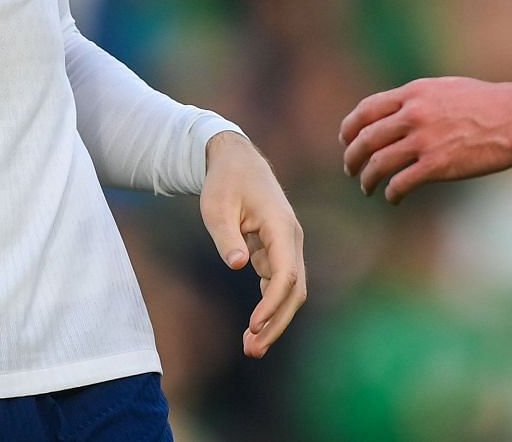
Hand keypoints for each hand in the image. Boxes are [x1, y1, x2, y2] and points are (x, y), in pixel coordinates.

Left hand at [199, 132, 306, 357]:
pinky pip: (280, 285)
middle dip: (276, 322)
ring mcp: (287, 246)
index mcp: (281, 226)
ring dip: (275, 320)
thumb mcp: (216, 206)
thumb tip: (237, 265)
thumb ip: (226, 236)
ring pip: (291, 291)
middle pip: (295, 289)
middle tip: (252, 349)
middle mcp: (291, 238)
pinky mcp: (277, 252)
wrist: (237, 161)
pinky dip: (270, 307)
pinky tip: (254, 327)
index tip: (253, 324)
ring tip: (251, 346)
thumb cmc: (225, 182)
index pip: (286, 272)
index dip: (272, 303)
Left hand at [339, 76, 511, 203]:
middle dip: (353, 157)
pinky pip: (401, 183)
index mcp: (414, 93)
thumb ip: (419, 100)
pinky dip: (391, 193)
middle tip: (351, 169)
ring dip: (367, 179)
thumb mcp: (446, 89)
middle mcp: (413, 114)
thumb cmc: (487, 103)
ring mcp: (424, 140)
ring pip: (378, 163)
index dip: (350, 128)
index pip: (366, 110)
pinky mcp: (436, 165)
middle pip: (365, 138)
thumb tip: (398, 113)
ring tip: (367, 187)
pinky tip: (393, 197)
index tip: (346, 141)